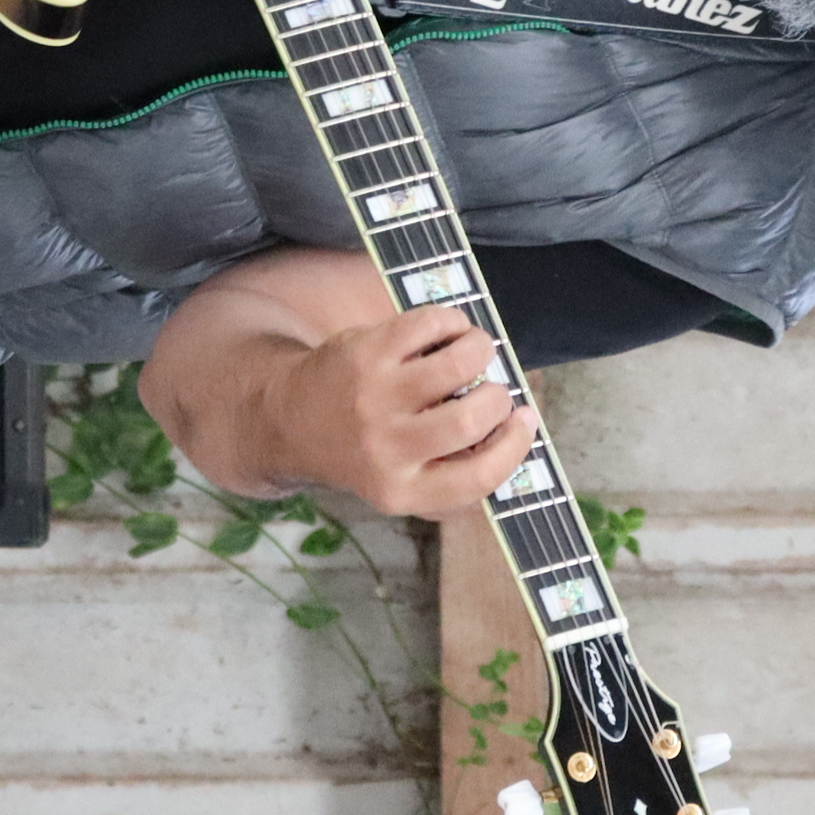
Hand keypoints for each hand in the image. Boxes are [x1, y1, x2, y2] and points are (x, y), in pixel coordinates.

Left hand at [256, 305, 531, 517]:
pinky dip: (453, 322)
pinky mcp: (365, 352)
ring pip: (457, 364)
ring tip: (477, 351)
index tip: (525, 420)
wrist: (289, 420)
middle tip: (493, 390)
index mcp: (402, 491)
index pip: (480, 477)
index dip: (515, 446)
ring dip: (482, 351)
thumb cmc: (364, 450)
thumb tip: (522, 430)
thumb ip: (455, 475)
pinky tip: (450, 330)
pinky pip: (430, 325)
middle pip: (471, 419)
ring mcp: (374, 397)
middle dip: (498, 398)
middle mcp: (387, 449)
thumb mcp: (400, 484)